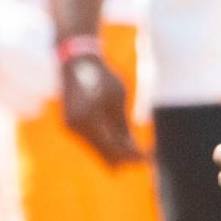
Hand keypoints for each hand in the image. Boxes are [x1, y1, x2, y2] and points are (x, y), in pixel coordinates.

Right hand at [59, 51, 142, 165]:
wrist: (76, 62)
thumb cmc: (102, 77)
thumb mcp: (118, 98)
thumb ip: (123, 125)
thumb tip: (133, 149)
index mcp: (89, 118)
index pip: (113, 147)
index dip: (131, 156)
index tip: (149, 158)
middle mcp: (76, 127)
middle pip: (105, 155)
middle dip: (124, 158)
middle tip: (145, 158)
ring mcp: (71, 128)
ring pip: (98, 151)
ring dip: (116, 152)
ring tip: (136, 150)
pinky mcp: (71, 126)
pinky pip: (91, 143)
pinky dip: (106, 144)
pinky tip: (121, 142)